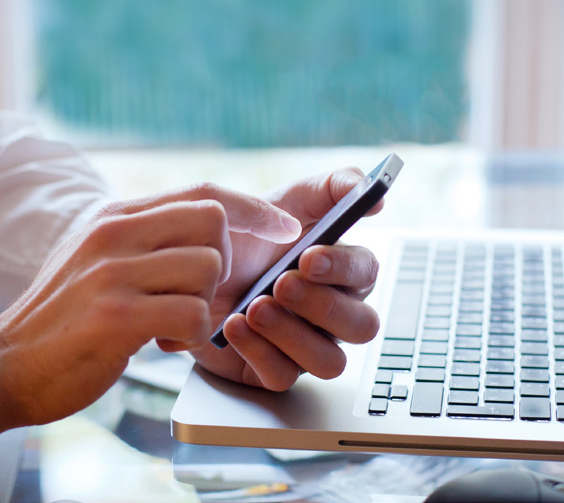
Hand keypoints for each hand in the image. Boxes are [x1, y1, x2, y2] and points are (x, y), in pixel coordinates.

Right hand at [0, 184, 300, 434]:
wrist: (2, 369)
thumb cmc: (62, 323)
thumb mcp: (96, 263)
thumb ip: (144, 242)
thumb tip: (210, 233)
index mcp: (113, 217)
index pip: (203, 192)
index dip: (254, 208)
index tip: (286, 227)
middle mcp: (112, 233)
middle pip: (214, 222)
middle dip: (224, 266)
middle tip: (195, 298)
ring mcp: (112, 271)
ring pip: (208, 269)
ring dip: (204, 307)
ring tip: (170, 327)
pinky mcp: (115, 315)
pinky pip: (193, 315)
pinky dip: (192, 337)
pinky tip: (163, 345)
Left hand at [191, 168, 382, 390]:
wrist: (186, 265)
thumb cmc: (243, 235)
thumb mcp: (285, 198)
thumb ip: (334, 187)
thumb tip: (378, 198)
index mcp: (340, 271)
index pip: (367, 274)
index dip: (344, 268)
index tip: (309, 256)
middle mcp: (330, 314)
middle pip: (361, 327)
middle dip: (323, 306)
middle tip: (281, 284)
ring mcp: (303, 346)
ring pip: (329, 361)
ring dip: (294, 334)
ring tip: (255, 307)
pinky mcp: (271, 370)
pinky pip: (283, 377)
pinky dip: (259, 351)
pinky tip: (234, 325)